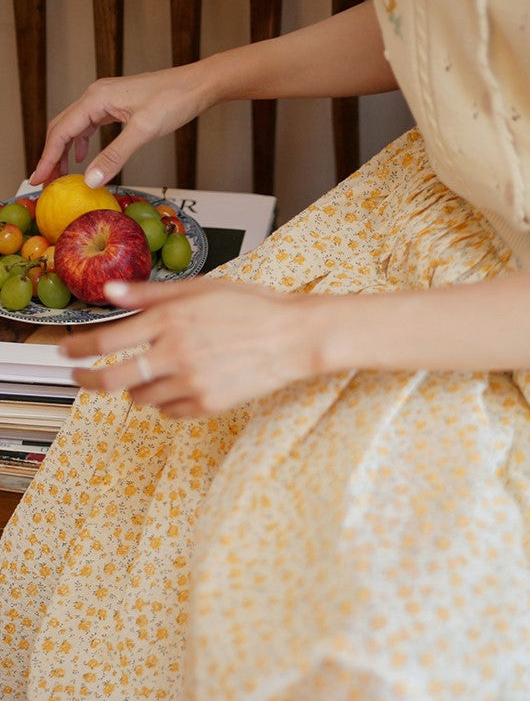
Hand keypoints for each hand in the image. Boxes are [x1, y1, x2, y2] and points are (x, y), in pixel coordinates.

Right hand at [30, 65, 205, 186]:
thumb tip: (90, 180)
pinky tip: (83, 158)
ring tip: (61, 175)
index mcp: (97, 99)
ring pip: (75, 127)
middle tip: (44, 182)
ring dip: (65, 151)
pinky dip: (82, 142)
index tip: (38, 178)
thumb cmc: (174, 101)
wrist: (196, 85)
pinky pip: (90, 125)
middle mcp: (96, 96)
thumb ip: (115, 157)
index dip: (47, 157)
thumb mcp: (143, 132)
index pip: (61, 131)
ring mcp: (106, 100)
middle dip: (51, 156)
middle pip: (62, 128)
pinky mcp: (118, 106)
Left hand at [60, 277, 324, 417]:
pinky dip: (165, 401)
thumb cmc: (251, 307)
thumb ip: (151, 294)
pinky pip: (169, 412)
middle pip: (111, 380)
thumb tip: (110, 293)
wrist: (292, 337)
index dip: (78, 350)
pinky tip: (179, 384)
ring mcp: (191, 384)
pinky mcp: (207, 405)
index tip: (66, 353)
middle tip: (79, 378)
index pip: (105, 342)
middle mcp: (175, 354)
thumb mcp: (199, 288)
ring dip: (136, 386)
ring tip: (151, 372)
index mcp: (170, 321)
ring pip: (140, 397)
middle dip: (86, 381)